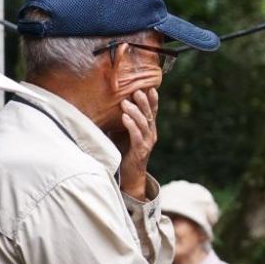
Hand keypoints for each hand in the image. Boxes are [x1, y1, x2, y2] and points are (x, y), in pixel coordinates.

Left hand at [117, 86, 158, 200]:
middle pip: (149, 115)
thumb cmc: (125, 152)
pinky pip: (136, 136)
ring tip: (126, 103)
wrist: (130, 176)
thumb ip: (124, 121)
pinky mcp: (140, 151)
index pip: (153, 111)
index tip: (150, 87)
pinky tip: (124, 117)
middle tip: (137, 91)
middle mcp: (151, 134)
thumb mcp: (125, 133)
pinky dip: (131, 125)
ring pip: (143, 124)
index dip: (153, 100)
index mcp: (149, 129)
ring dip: (135, 112)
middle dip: (144, 102)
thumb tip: (111, 104)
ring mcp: (147, 143)